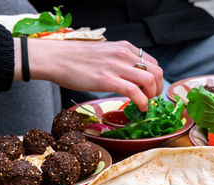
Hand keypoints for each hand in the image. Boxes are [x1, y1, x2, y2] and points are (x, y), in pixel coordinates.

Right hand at [14, 39, 162, 110]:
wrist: (55, 58)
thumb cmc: (76, 58)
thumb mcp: (105, 53)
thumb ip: (119, 61)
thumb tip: (129, 75)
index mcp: (125, 48)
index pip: (152, 63)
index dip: (155, 79)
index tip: (151, 89)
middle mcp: (124, 54)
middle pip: (156, 71)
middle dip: (158, 88)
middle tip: (151, 99)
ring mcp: (117, 67)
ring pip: (150, 80)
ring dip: (152, 95)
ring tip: (146, 103)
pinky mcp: (108, 80)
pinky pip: (135, 92)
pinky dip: (142, 102)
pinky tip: (139, 108)